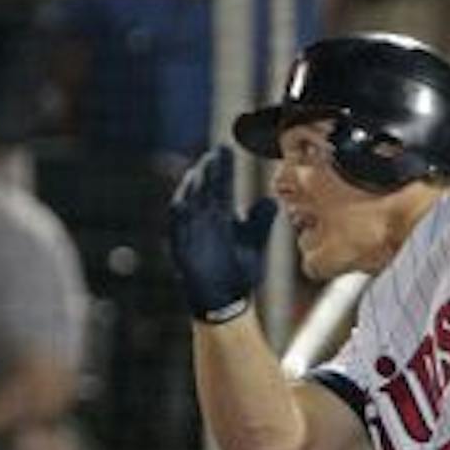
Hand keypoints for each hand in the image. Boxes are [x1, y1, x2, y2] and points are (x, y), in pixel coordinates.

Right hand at [168, 146, 277, 322]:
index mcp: (220, 216)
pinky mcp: (182, 251)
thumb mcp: (254, 243)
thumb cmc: (239, 270)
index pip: (221, 186)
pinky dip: (179, 218)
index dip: (223, 168)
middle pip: (204, 191)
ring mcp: (191, 234)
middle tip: (215, 154)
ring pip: (188, 206)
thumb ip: (261, 222)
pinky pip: (177, 231)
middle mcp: (204, 221)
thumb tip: (272, 200)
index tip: (228, 148)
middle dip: (208, 172)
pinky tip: (183, 203)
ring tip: (200, 173)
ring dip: (192, 190)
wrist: (227, 301)